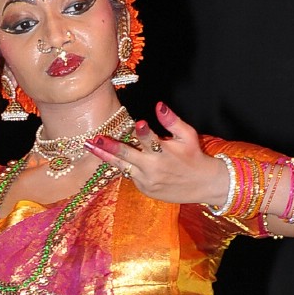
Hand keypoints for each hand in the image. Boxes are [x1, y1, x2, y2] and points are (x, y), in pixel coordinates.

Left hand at [86, 101, 228, 207]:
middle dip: (110, 146)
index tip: (138, 124)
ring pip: (122, 167)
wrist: (202, 185)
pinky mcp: (145, 189)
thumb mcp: (188, 136)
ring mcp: (147, 181)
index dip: (144, 132)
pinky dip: (120, 166)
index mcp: (165, 152)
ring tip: (91, 147)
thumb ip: (172, 121)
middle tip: (95, 138)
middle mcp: (153, 168)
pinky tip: (106, 156)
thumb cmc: (194, 156)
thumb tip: (159, 105)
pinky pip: (129, 175)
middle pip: (127, 155)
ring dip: (105, 156)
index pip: (151, 140)